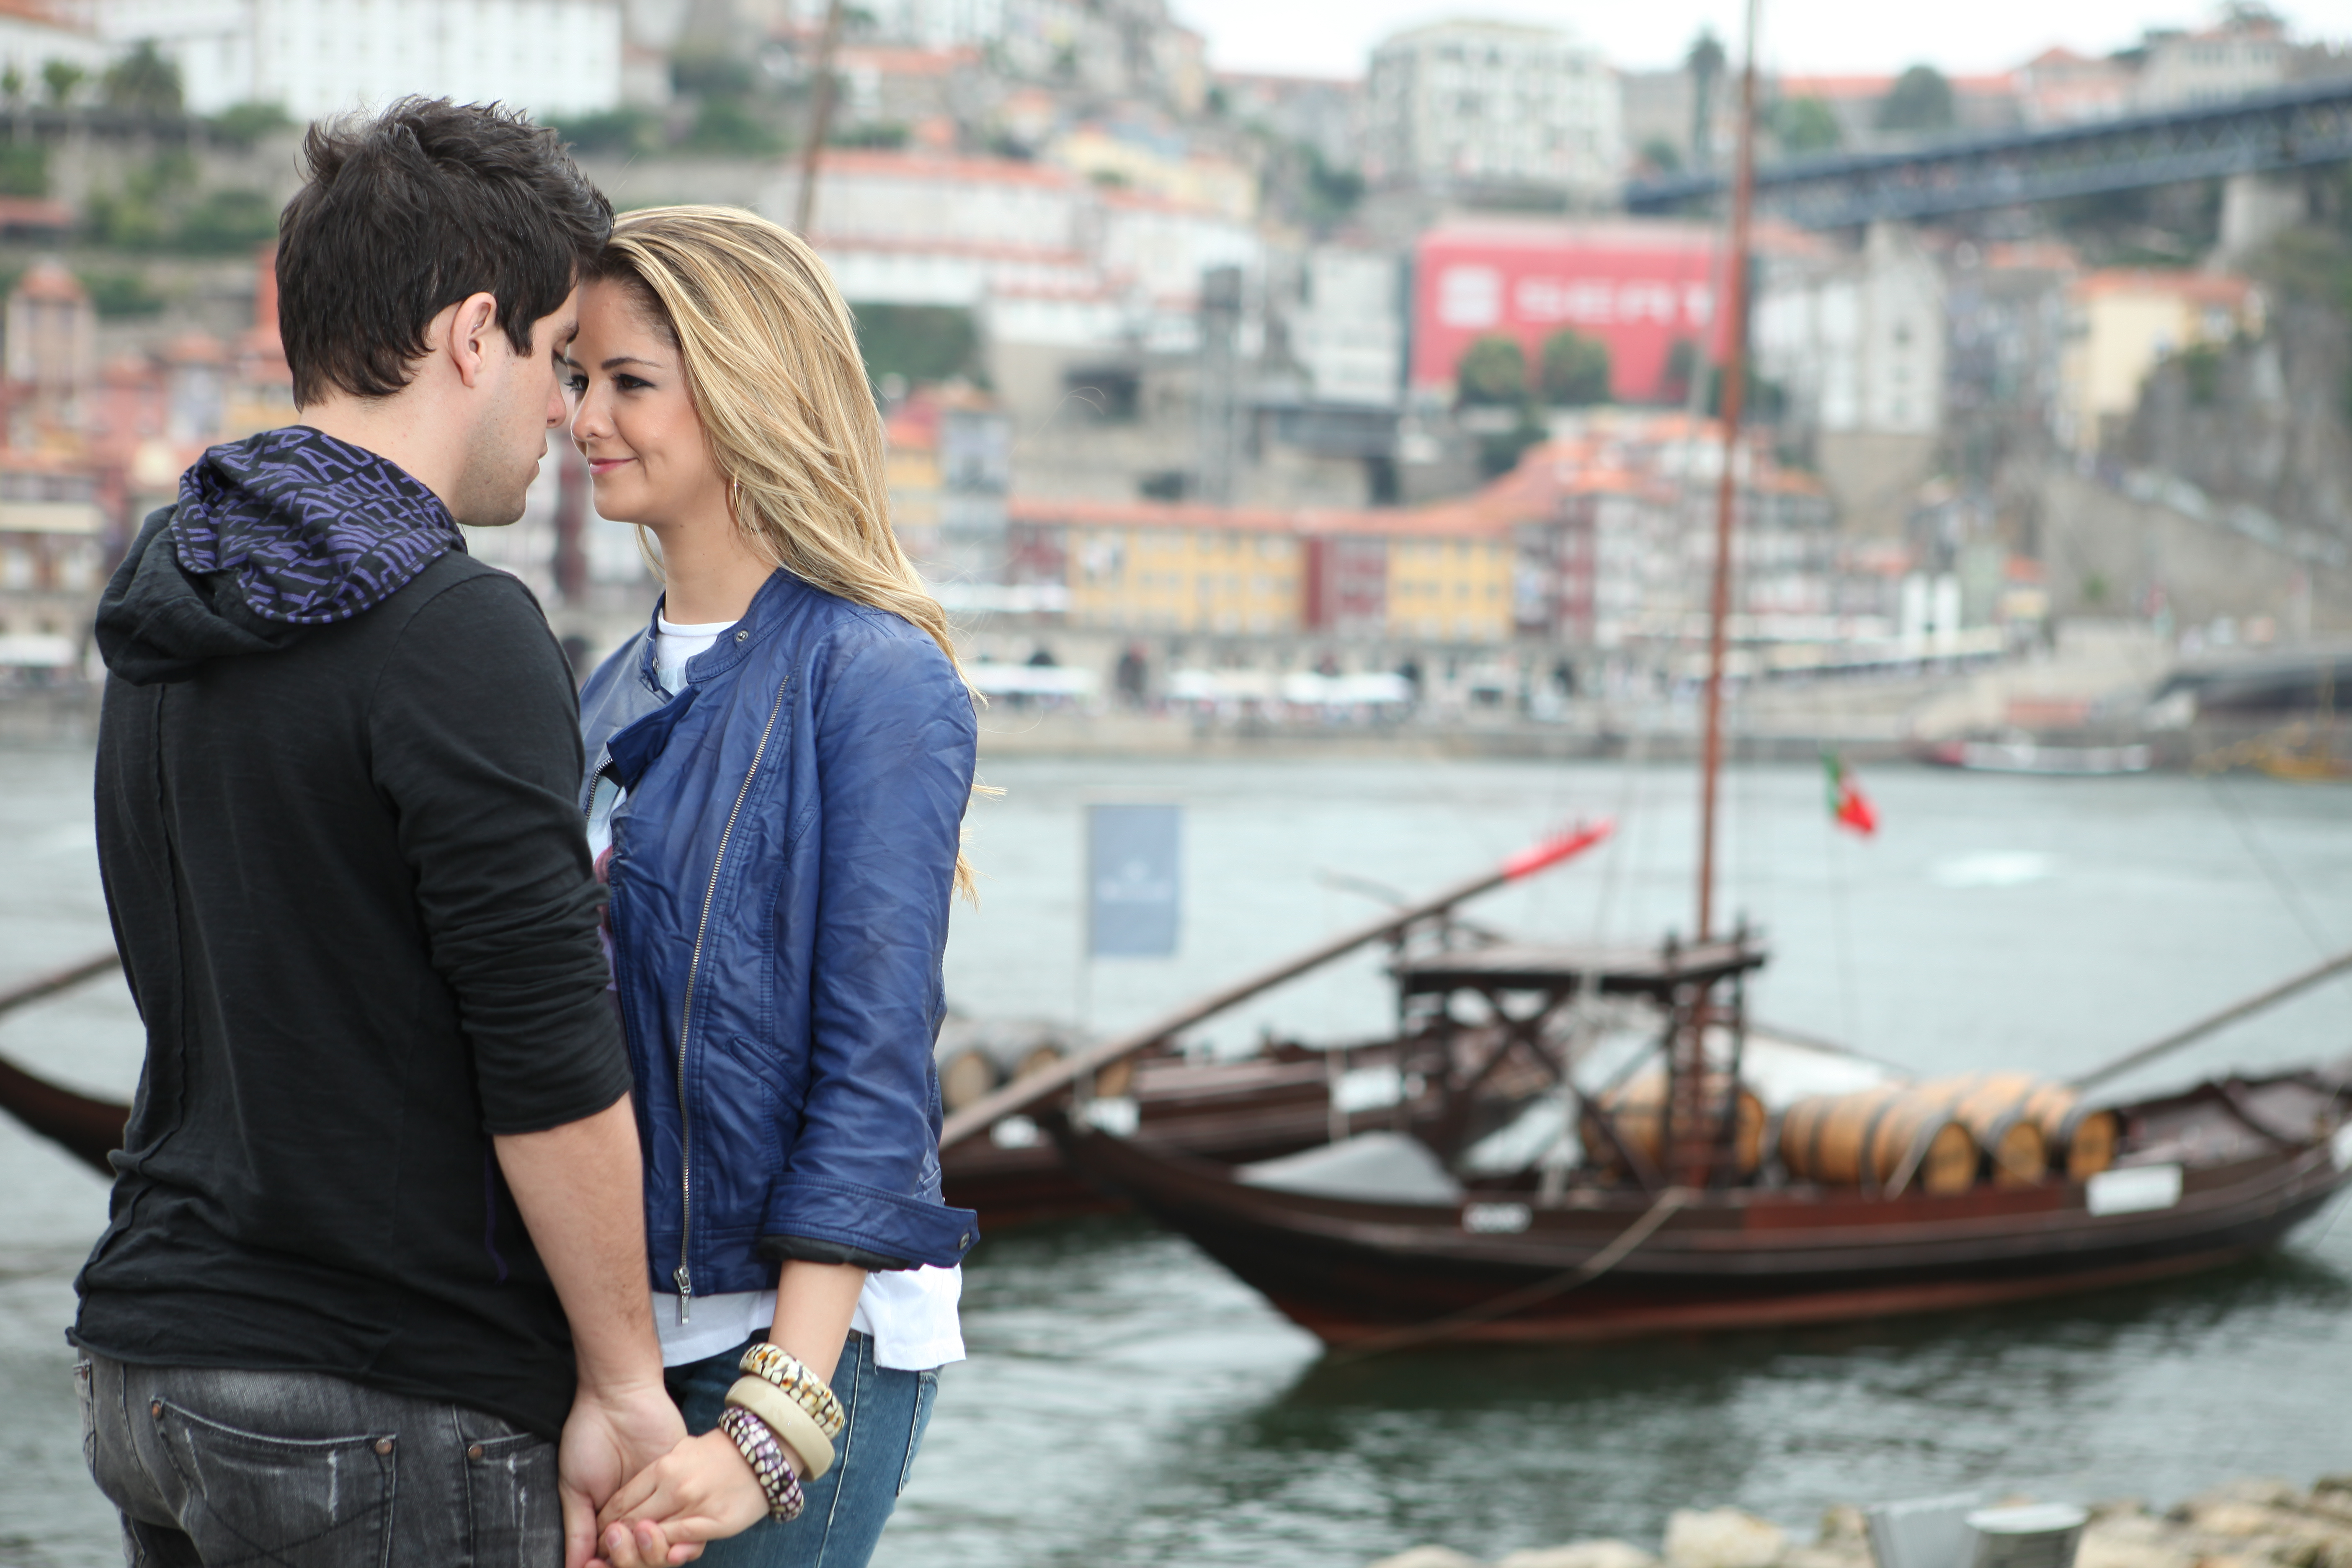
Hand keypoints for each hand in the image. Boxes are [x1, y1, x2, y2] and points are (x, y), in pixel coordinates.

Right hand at [560, 1381, 692, 1567]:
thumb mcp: (576, 1488)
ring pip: (666, 1551)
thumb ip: (578, 1530)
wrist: (619, 1397)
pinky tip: (669, 1542)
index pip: (616, 1557)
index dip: (609, 1566)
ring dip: (652, 1553)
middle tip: (616, 1541)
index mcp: (613, 1519)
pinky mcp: (687, 1490)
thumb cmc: (590, 1438)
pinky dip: (682, 1544)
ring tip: (638, 1532)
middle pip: (642, 1559)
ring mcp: (665, 1505)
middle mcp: (640, 1516)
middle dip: (629, 1561)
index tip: (598, 1566)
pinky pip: (693, 1530)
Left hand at [595, 1429, 771, 1564]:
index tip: (599, 1533)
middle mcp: (675, 1486)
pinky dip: (665, 1550)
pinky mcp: (714, 1521)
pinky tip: (660, 1555)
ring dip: (634, 1550)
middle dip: (614, 1540)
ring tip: (621, 1554)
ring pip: (653, 1535)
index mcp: (664, 1466)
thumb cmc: (720, 1449)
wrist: (763, 1447)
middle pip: (633, 1521)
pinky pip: (681, 1541)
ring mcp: (694, 1504)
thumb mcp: (683, 1450)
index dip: (606, 1521)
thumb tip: (632, 1493)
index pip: (623, 1500)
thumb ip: (658, 1470)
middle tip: (604, 1550)